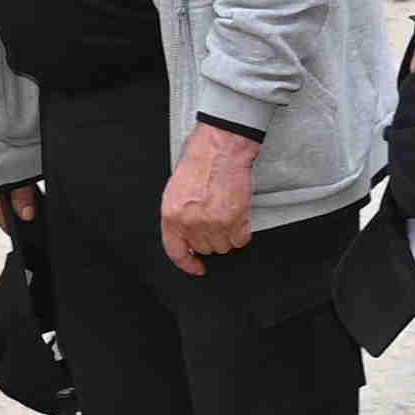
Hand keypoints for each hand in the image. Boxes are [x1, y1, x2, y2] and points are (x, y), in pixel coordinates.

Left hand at [159, 122, 256, 273]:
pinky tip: (238, 215)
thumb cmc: (200, 162)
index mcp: (172, 215)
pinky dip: (242, 231)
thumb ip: (179, 217)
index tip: (196, 266)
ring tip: (226, 212)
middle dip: (211, 237)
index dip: (187, 263)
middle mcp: (191, 222)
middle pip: (204, 248)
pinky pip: (241, 239)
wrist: (221, 147)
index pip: (176, 251)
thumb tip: (187, 236)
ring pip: (224, 246)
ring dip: (227, 234)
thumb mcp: (176, 191)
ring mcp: (214, 222)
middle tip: (215, 219)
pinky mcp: (235, 219)